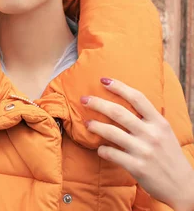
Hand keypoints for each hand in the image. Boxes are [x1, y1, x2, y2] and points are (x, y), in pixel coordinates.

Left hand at [81, 78, 193, 210]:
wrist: (183, 186)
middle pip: (118, 112)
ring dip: (95, 125)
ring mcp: (144, 151)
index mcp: (159, 123)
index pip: (138, 98)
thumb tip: (125, 103)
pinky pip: (111, 153)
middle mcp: (152, 134)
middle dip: (98, 103)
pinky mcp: (137, 167)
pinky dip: (102, 150)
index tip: (103, 80)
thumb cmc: (169, 156)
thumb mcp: (165, 132)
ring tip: (87, 123)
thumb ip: (148, 119)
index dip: (119, 87)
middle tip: (84, 99)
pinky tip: (99, 148)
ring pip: (111, 132)